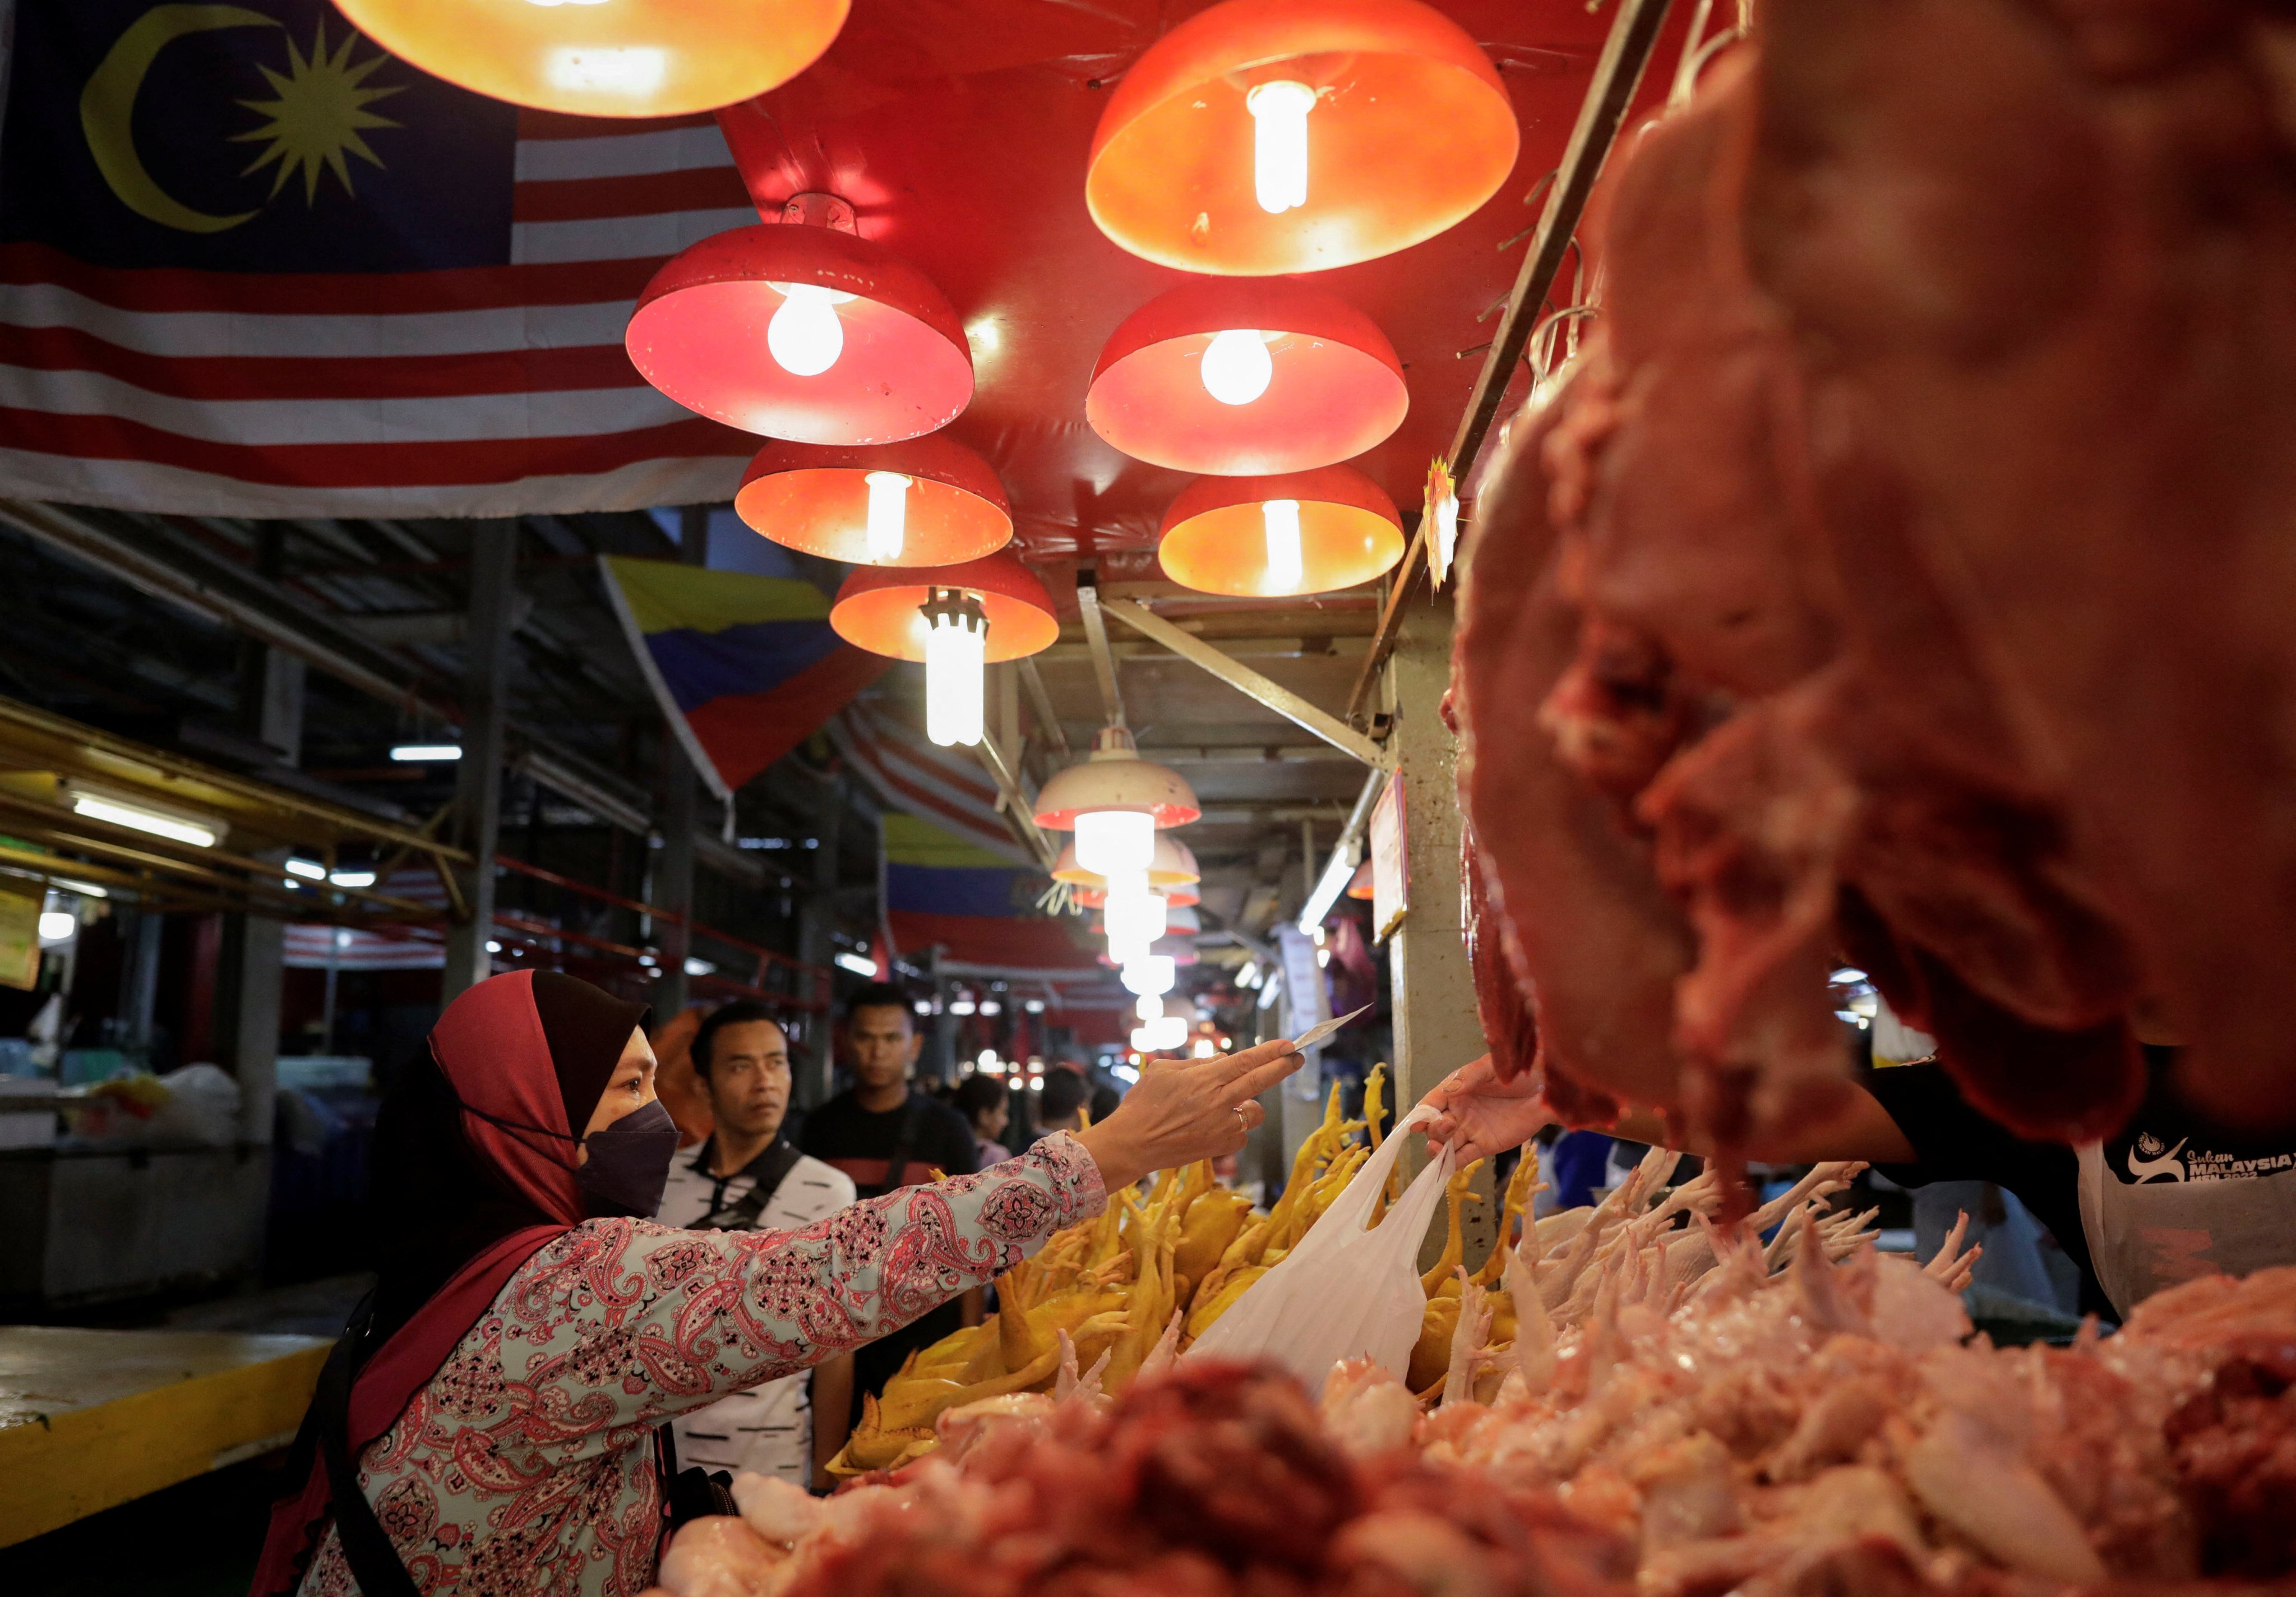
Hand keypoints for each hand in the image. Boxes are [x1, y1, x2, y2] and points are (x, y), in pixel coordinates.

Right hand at [1075, 1038, 1302, 1190]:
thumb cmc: (1143, 1103)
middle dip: (1282, 1068)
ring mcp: (1221, 1126)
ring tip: (1230, 1104)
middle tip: (1297, 1058)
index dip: (1270, 1052)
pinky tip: (1214, 1126)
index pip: (1245, 1061)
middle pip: (1260, 1081)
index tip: (1288, 1044)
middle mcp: (1218, 1101)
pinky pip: (1240, 1134)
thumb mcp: (1164, 1070)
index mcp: (1204, 1079)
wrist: (1132, 1144)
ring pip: (1254, 1112)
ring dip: (1249, 1105)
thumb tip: (1224, 1060)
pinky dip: (1233, 1128)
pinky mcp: (1219, 1147)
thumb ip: (1198, 1064)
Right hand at [1422, 1053, 1553, 1164]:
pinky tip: (1443, 1169)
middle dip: (1433, 1130)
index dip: (1421, 1114)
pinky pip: (1462, 1158)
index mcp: (1456, 1089)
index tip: (1416, 1124)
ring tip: (1438, 1151)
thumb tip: (1450, 1090)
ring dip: (1437, 1150)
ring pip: (1445, 1144)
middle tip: (1448, 1125)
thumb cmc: (1519, 1071)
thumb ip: (1469, 1077)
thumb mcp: (1492, 1067)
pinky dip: (1450, 1165)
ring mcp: (1471, 1130)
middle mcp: (1459, 1111)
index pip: (1431, 1102)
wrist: (1547, 1090)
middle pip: (1435, 1126)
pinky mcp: (1484, 1146)